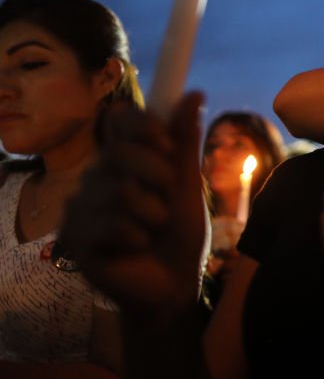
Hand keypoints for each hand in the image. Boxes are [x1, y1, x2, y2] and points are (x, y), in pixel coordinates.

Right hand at [62, 92, 208, 316]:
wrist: (173, 285)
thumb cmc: (179, 234)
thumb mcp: (187, 186)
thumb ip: (185, 142)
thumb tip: (195, 93)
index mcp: (124, 159)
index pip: (121, 120)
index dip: (143, 126)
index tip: (167, 143)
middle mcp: (96, 176)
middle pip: (121, 153)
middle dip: (159, 177)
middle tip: (167, 202)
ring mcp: (81, 206)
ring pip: (119, 191)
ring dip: (152, 215)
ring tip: (152, 231)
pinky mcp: (74, 236)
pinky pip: (109, 224)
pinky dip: (136, 237)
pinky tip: (135, 248)